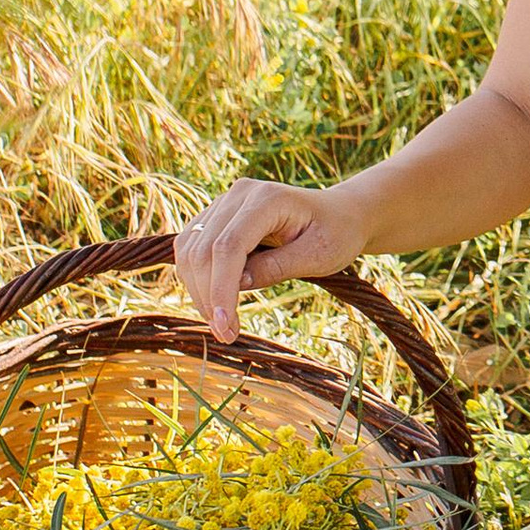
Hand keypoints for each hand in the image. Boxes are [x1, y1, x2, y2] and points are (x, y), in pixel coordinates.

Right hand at [175, 176, 370, 343]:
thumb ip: (278, 268)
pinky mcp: (217, 216)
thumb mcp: (319, 256)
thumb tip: (237, 285)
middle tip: (226, 335)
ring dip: (198, 291)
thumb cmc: (337, 233)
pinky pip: (192, 248)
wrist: (340, 214)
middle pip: (202, 250)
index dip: (220, 289)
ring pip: (189, 250)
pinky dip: (197, 279)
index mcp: (267, 198)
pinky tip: (217, 302)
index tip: (225, 327)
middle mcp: (239, 194)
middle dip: (208, 297)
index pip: (228, 246)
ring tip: (223, 324)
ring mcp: (225, 203)